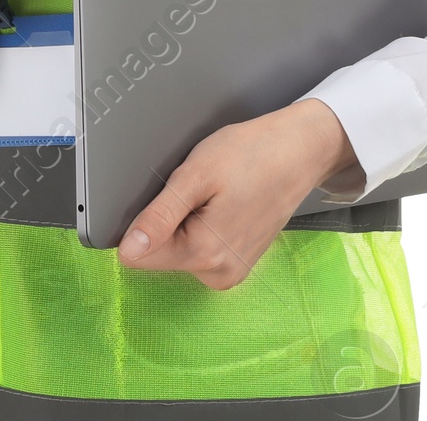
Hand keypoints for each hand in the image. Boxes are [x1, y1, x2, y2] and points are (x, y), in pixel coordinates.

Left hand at [116, 99, 363, 289]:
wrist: (299, 150)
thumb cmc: (251, 153)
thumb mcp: (196, 175)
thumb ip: (159, 217)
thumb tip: (127, 252)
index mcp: (204, 255)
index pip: (139, 255)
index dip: (144, 219)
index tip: (170, 194)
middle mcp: (218, 275)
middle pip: (161, 254)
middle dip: (168, 219)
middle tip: (197, 188)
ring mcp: (232, 272)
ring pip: (181, 250)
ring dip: (187, 221)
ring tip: (213, 193)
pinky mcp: (239, 263)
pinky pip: (202, 249)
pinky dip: (203, 226)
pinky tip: (223, 203)